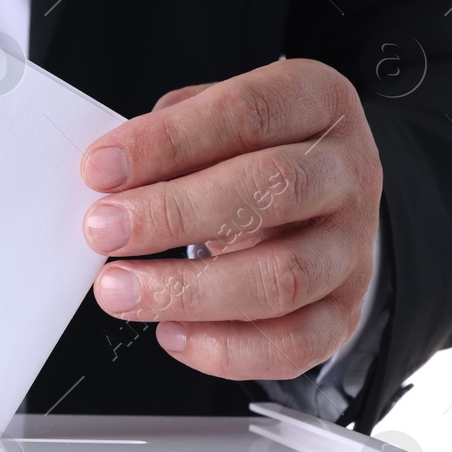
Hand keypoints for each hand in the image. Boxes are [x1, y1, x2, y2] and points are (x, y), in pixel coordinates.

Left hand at [79, 59, 381, 379]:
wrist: (314, 201)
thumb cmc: (249, 154)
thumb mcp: (212, 119)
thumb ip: (167, 136)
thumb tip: (108, 176)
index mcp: (316, 102)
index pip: (246, 114)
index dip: (167, 142)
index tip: (100, 170)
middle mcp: (346, 172)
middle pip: (272, 189)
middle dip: (173, 214)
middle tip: (103, 230)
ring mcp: (352, 246)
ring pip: (283, 277)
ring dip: (188, 290)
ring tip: (120, 289)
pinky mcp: (344, 310)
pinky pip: (295, 343)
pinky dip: (227, 349)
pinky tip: (172, 333)